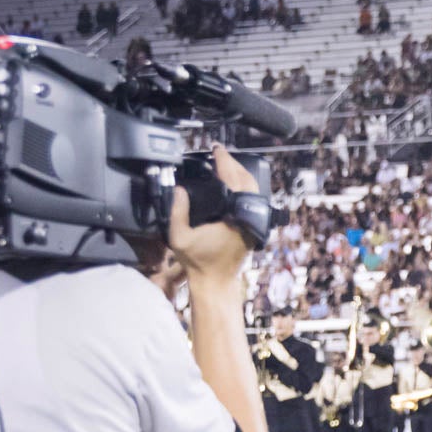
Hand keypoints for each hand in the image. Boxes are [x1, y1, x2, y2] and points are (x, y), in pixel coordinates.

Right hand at [169, 144, 259, 286]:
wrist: (215, 282)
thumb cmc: (198, 262)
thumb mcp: (179, 237)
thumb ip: (177, 211)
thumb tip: (178, 189)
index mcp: (234, 216)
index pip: (233, 179)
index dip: (224, 161)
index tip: (216, 149)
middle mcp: (248, 217)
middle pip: (248, 181)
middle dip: (235, 164)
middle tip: (220, 155)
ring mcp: (254, 223)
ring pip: (254, 190)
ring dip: (241, 176)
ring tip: (225, 166)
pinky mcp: (254, 228)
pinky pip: (254, 201)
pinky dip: (245, 189)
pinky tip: (233, 185)